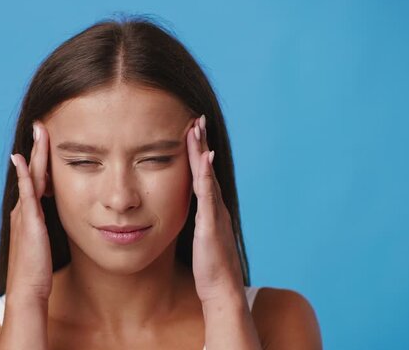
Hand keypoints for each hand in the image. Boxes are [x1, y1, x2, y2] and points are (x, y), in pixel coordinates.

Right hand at [7, 122, 52, 301]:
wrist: (29, 290)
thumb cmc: (38, 271)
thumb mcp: (45, 244)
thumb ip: (47, 229)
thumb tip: (54, 221)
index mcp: (29, 214)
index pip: (36, 180)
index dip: (41, 160)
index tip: (48, 141)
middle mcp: (23, 209)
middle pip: (31, 171)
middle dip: (37, 148)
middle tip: (41, 125)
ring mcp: (24, 213)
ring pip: (30, 176)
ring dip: (34, 153)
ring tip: (39, 131)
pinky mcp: (28, 220)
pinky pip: (27, 191)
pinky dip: (24, 173)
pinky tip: (23, 158)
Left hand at [186, 115, 245, 303]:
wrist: (222, 290)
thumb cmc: (209, 268)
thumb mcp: (200, 240)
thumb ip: (197, 225)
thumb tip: (186, 215)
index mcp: (210, 210)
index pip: (202, 175)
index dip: (197, 154)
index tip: (191, 132)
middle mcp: (215, 207)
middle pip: (206, 169)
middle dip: (201, 143)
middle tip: (196, 118)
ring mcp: (215, 214)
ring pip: (207, 176)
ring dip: (202, 151)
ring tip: (198, 128)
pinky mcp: (211, 224)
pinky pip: (207, 195)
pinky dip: (206, 175)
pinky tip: (206, 158)